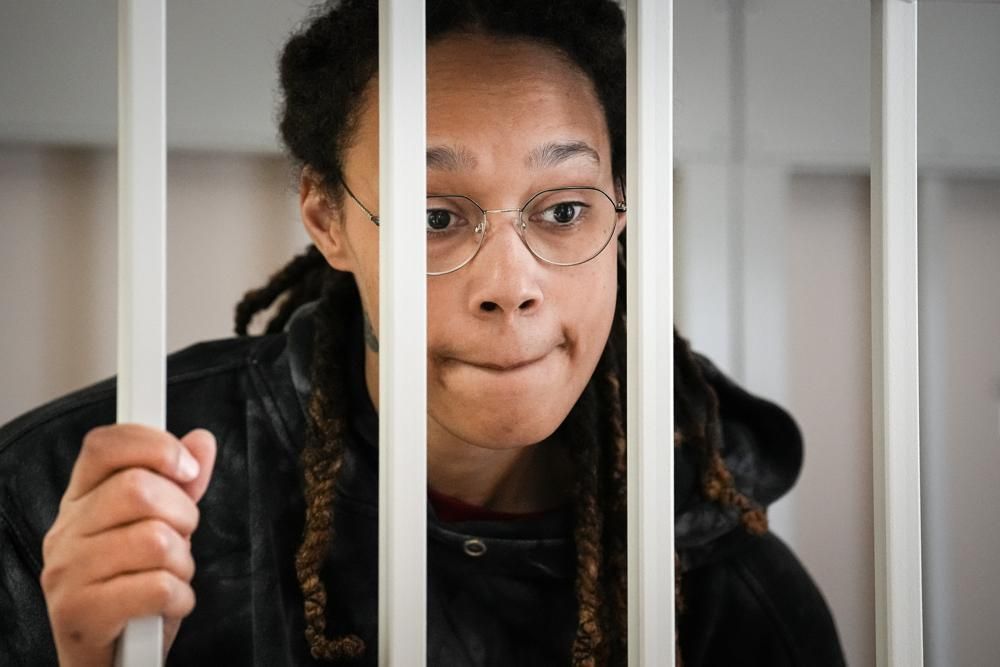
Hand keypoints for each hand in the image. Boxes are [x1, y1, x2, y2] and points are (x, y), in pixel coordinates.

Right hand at [41, 425, 216, 666]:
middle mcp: (65, 531)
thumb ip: (179, 484)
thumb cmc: (133, 586)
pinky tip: (166, 604)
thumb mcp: (158, 527)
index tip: (187, 469)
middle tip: (181, 538)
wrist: (113, 656)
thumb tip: (200, 441)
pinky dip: (179, 597)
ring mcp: (68, 573)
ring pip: (155, 540)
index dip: (154, 446)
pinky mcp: (80, 613)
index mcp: (80, 500)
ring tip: (170, 576)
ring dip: (182, 563)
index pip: (105, 445)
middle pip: (138, 489)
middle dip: (182, 514)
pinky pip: (157, 587)